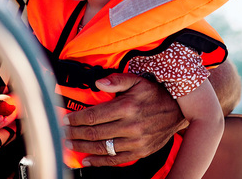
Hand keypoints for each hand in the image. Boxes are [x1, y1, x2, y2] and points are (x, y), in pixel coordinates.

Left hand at [63, 73, 185, 166]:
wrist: (178, 111)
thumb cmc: (155, 95)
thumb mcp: (138, 81)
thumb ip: (117, 80)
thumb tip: (98, 82)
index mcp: (126, 107)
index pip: (93, 115)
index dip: (76, 119)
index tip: (66, 119)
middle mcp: (130, 126)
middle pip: (94, 133)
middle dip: (75, 133)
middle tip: (63, 132)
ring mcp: (135, 141)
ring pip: (102, 147)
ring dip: (82, 147)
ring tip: (70, 144)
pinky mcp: (139, 152)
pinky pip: (115, 160)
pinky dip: (99, 162)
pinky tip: (87, 160)